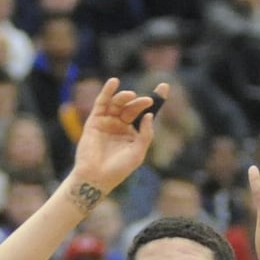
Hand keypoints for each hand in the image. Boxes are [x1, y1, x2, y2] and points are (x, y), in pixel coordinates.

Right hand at [70, 78, 162, 197]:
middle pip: (132, 108)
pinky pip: (101, 103)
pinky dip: (107, 92)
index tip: (164, 87)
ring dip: (125, 97)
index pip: (145, 113)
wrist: (97, 178)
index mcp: (133, 133)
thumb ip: (146, 134)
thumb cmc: (118, 169)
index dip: (155, 100)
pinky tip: (114, 82)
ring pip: (118, 104)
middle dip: (140, 102)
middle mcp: (120, 126)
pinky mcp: (95, 121)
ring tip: (131, 95)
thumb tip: (150, 115)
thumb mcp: (138, 152)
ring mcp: (107, 122)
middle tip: (148, 101)